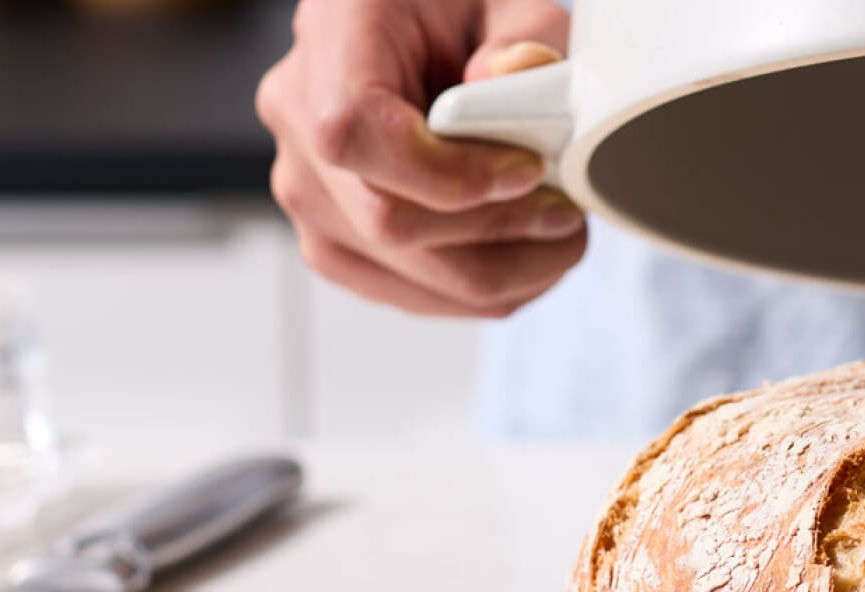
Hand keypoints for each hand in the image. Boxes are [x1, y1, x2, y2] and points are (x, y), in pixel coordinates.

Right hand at [257, 0, 585, 317]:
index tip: (527, 170)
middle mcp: (296, 114)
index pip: (355, 130)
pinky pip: (397, 289)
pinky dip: (472, 291)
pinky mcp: (330, 234)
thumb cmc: (456, 10)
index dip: (445, 173)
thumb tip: (515, 81)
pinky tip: (523, 260)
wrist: (417, 29)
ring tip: (558, 240)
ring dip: (496, 274)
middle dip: (495, 232)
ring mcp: (304, 183)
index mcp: (332, 35)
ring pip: (394, 269)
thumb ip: (527, 35)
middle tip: (567, 215)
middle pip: (383, 219)